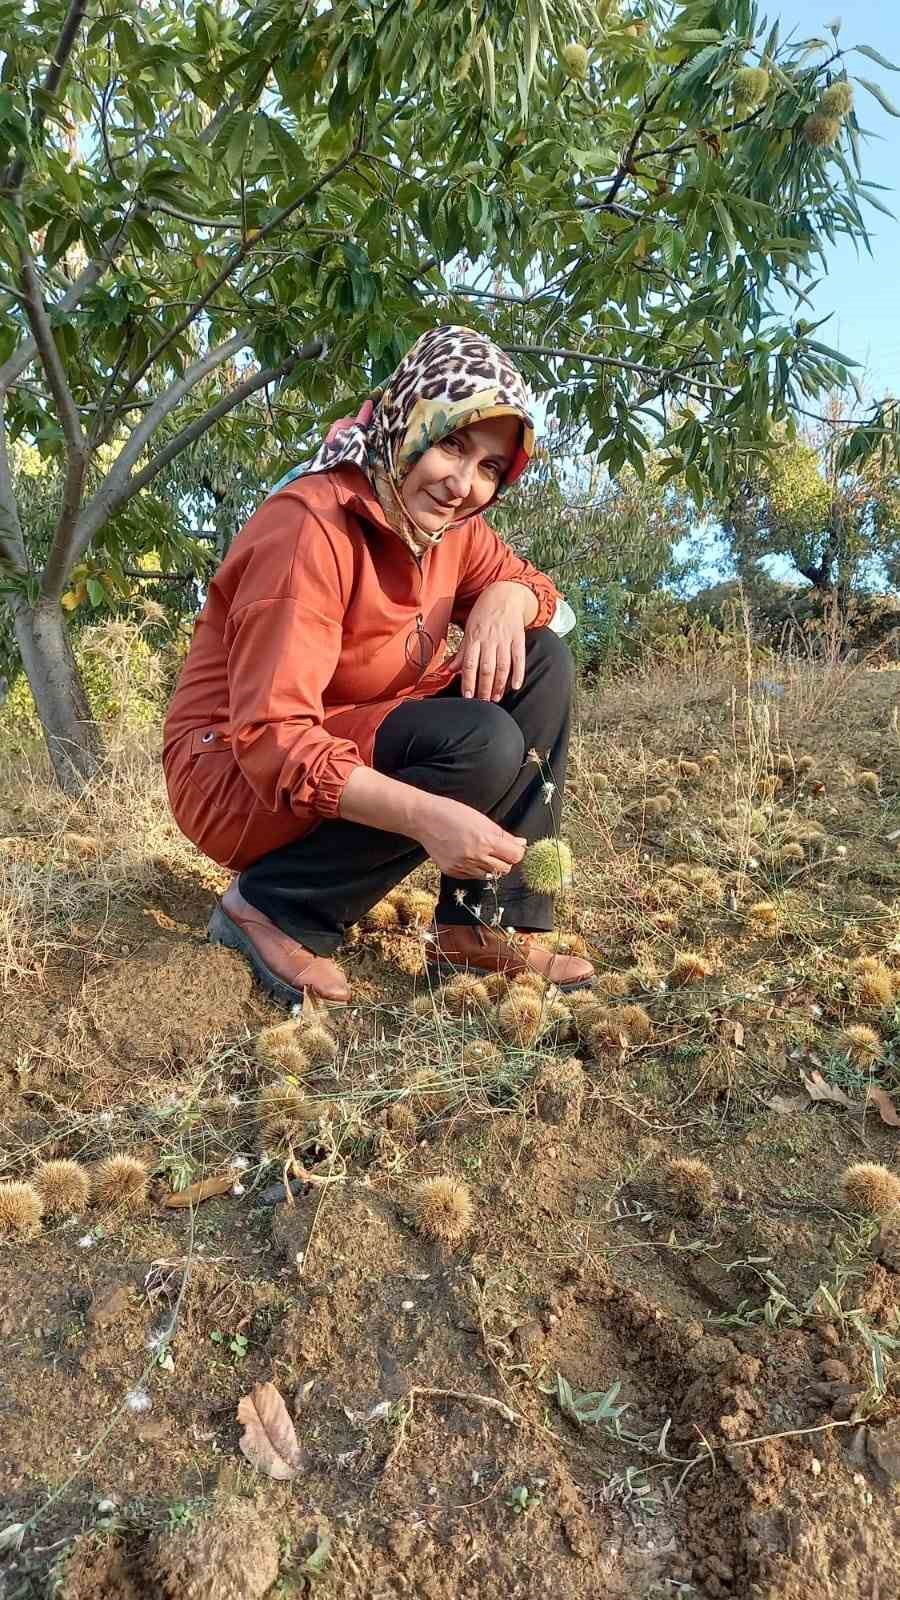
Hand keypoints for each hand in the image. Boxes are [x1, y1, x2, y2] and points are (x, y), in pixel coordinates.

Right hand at [415, 796, 525, 878]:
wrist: (424, 819)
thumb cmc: (452, 813)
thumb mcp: (482, 819)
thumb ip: (503, 835)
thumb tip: (521, 843)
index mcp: (485, 840)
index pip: (515, 856)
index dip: (516, 852)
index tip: (513, 848)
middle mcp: (475, 856)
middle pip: (505, 869)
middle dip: (505, 860)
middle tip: (497, 850)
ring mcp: (463, 866)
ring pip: (489, 875)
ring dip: (489, 865)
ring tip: (479, 851)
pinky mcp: (452, 871)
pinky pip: (473, 876)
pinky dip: (475, 869)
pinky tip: (467, 855)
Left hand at [447, 581, 536, 701]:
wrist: (504, 594)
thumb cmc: (483, 613)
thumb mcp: (469, 629)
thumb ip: (461, 652)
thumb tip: (449, 670)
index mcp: (474, 637)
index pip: (469, 664)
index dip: (468, 681)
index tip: (467, 697)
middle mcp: (489, 639)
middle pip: (486, 668)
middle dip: (484, 688)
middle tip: (482, 703)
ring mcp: (505, 638)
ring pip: (503, 666)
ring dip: (499, 684)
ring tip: (496, 698)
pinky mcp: (519, 637)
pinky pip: (519, 658)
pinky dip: (518, 673)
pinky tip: (515, 686)